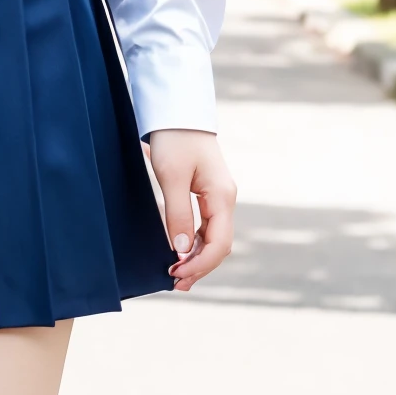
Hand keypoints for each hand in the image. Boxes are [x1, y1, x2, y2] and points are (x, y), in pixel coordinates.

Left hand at [147, 129, 235, 292]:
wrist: (177, 111)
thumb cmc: (174, 139)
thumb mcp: (170, 177)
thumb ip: (177, 214)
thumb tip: (180, 250)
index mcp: (222, 196)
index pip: (219, 244)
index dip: (199, 264)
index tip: (176, 275)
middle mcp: (225, 199)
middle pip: (218, 245)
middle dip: (199, 266)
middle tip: (174, 283)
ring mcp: (218, 197)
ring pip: (213, 237)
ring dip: (197, 257)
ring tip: (176, 275)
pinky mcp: (207, 193)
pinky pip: (206, 226)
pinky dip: (194, 242)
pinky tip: (180, 252)